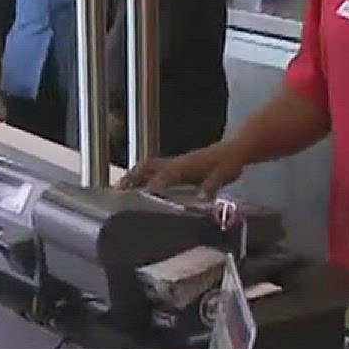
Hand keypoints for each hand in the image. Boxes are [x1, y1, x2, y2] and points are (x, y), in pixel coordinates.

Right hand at [118, 140, 246, 197]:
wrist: (235, 150)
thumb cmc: (228, 163)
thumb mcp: (223, 174)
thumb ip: (211, 185)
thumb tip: (202, 197)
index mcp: (183, 166)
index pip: (161, 177)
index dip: (149, 188)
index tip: (136, 199)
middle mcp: (174, 163)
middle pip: (145, 169)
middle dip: (129, 179)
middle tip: (114, 193)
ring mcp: (174, 164)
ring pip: (146, 169)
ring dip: (131, 178)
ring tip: (118, 193)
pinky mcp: (177, 168)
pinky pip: (154, 172)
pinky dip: (142, 180)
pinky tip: (137, 192)